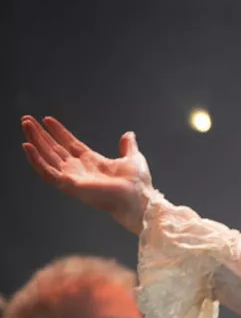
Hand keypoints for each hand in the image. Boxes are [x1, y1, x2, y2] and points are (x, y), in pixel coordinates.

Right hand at [20, 115, 153, 233]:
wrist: (139, 198)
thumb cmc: (137, 184)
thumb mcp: (133, 159)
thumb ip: (128, 147)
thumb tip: (129, 134)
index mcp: (92, 162)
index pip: (69, 144)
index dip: (58, 132)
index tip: (47, 119)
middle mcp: (79, 169)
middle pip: (54, 149)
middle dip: (40, 135)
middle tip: (27, 120)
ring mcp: (73, 177)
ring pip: (47, 157)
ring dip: (35, 141)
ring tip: (25, 125)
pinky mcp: (69, 185)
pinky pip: (48, 173)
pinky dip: (36, 161)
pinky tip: (28, 147)